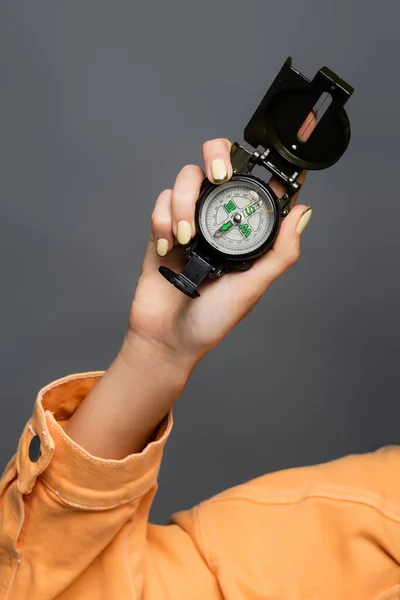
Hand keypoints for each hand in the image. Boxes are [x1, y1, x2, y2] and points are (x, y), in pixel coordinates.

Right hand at [125, 115, 314, 369]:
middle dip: (216, 155)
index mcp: (245, 232)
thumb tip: (303, 213)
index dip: (270, 168)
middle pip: (217, 162)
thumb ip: (280, 253)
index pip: (259, 188)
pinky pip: (162, 202)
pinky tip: (167, 248)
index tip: (277, 158)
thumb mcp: (253, 288)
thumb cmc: (212, 319)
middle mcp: (218, 220)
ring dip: (184, 202)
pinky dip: (163, 220)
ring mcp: (189, 221)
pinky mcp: (162, 228)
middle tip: (219, 175)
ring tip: (185, 237)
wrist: (167, 337)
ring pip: (187, 178)